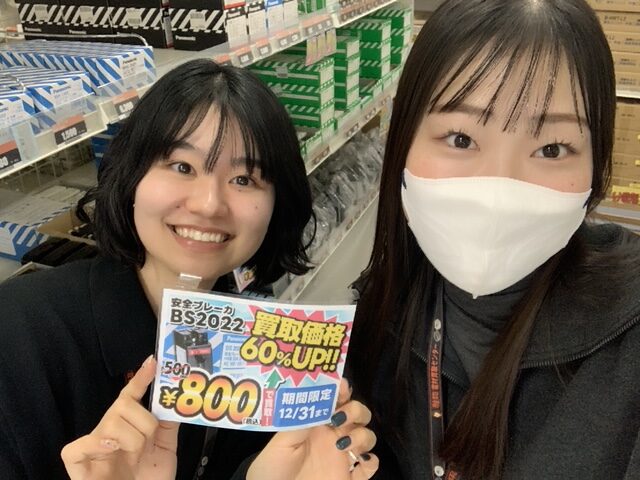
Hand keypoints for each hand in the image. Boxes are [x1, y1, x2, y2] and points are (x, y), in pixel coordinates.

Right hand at [61, 356, 178, 479]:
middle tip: (149, 443)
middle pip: (122, 405)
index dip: (140, 378)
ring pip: (110, 423)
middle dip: (145, 422)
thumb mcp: (165, 450)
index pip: (130, 397)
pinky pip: (75, 448)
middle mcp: (109, 432)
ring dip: (132, 441)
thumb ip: (168, 425)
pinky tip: (111, 448)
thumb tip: (173, 399)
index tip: (153, 362)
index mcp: (128, 426)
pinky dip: (95, 445)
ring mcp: (93, 448)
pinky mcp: (78, 466)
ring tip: (135, 458)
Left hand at [247, 379, 378, 479]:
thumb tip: (316, 403)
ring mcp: (343, 456)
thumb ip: (298, 424)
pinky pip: (371, 466)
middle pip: (358, 413)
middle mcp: (333, 436)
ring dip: (362, 435)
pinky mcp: (350, 477)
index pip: (336, 399)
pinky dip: (371, 461)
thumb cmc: (273, 469)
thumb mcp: (280, 443)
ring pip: (368, 436)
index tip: (342, 387)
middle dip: (355, 410)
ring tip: (342, 444)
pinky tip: (359, 461)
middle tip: (339, 418)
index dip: (342, 390)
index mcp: (316, 423)